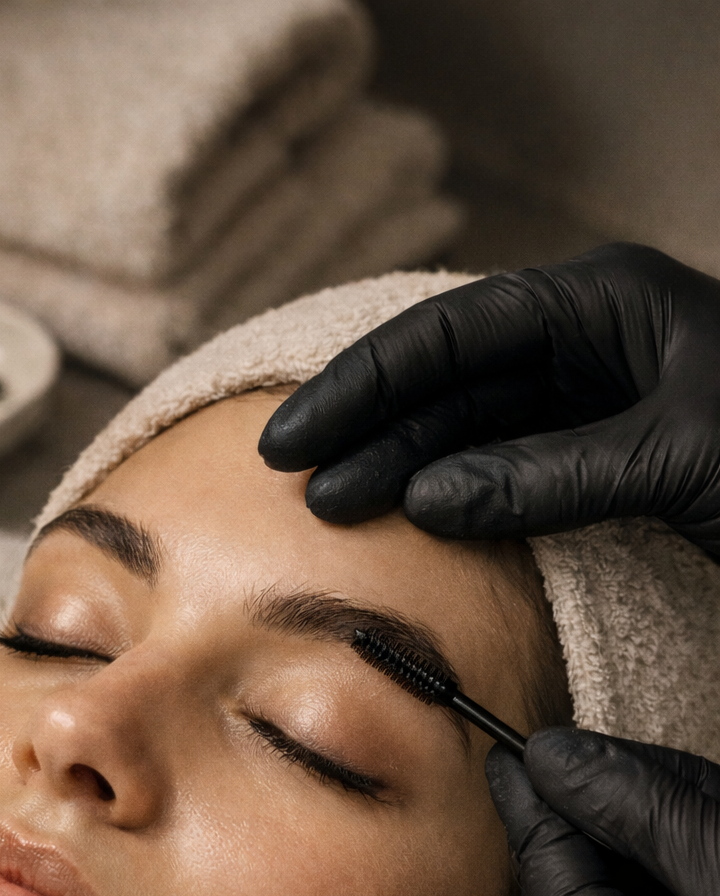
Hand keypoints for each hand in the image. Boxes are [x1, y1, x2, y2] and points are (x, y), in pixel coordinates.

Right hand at [259, 243, 719, 558]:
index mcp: (602, 301)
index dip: (364, 386)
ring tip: (339, 509)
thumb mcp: (674, 453)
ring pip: (472, 426)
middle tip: (304, 488)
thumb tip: (429, 497)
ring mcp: (592, 395)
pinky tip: (414, 517)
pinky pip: (511, 464)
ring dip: (406, 467)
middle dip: (374, 431)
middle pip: (449, 379)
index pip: (451, 334)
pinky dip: (462, 493)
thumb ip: (548, 472)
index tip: (297, 438)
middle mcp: (587, 338)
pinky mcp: (603, 451)